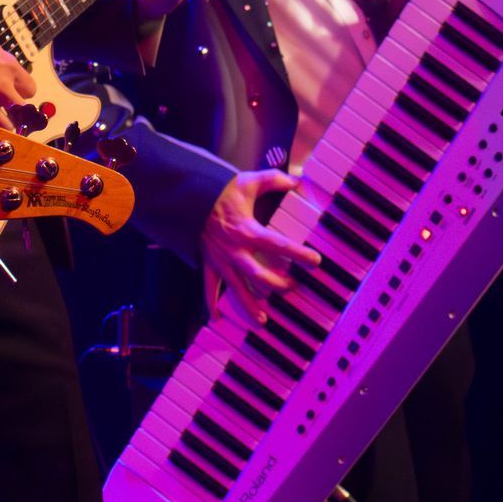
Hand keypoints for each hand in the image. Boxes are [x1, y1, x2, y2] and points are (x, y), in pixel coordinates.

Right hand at [0, 24, 35, 131]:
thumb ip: (2, 61)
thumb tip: (7, 68)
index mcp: (8, 67)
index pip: (30, 90)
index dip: (21, 93)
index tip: (15, 94)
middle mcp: (1, 86)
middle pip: (23, 111)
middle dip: (16, 112)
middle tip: (9, 112)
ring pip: (7, 125)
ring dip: (2, 124)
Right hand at [200, 169, 322, 324]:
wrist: (186, 196)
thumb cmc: (218, 190)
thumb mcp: (246, 181)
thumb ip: (272, 180)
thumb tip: (295, 180)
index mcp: (247, 231)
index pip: (279, 245)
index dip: (299, 254)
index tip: (315, 261)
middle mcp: (235, 250)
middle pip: (260, 275)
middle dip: (278, 284)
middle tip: (293, 287)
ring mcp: (220, 260)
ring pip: (236, 288)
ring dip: (249, 305)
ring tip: (262, 321)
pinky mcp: (208, 263)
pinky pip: (208, 287)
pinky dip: (210, 304)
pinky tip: (216, 319)